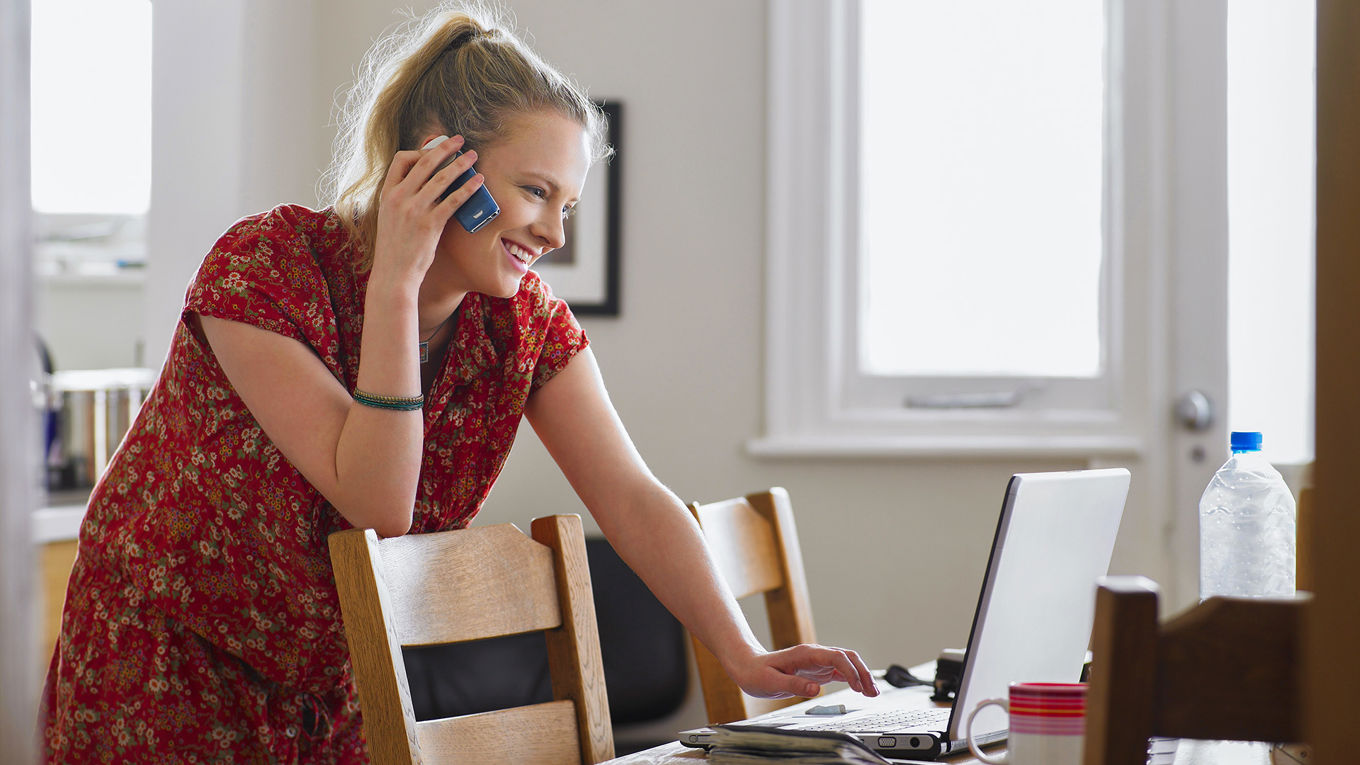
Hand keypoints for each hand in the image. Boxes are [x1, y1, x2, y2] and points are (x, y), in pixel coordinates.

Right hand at [371, 134, 485, 284]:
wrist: (393, 273)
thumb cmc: (395, 248)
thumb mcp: (390, 217)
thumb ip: (403, 199)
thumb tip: (425, 185)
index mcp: (387, 194)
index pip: (401, 160)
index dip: (420, 151)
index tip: (434, 151)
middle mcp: (399, 198)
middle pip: (424, 162)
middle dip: (445, 148)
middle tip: (460, 141)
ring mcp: (414, 210)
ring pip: (441, 178)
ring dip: (461, 164)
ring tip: (473, 156)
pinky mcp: (430, 224)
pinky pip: (453, 200)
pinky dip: (468, 188)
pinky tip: (479, 182)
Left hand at [728, 643, 878, 699]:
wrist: (748, 667)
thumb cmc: (757, 673)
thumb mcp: (771, 682)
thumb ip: (794, 685)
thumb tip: (816, 689)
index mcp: (806, 654)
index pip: (836, 657)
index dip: (850, 671)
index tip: (857, 687)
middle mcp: (815, 654)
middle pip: (847, 658)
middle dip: (862, 672)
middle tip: (872, 691)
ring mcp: (818, 661)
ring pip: (847, 664)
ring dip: (861, 675)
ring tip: (872, 692)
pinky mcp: (817, 670)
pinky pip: (840, 672)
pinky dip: (853, 679)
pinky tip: (860, 689)